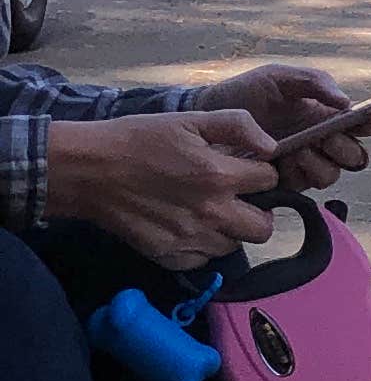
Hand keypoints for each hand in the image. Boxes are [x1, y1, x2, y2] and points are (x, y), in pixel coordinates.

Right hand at [49, 110, 281, 264]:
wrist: (89, 170)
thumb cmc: (139, 139)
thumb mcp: (189, 120)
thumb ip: (237, 125)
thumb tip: (271, 146)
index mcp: (220, 175)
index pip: (270, 181)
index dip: (262, 172)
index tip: (247, 170)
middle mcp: (212, 213)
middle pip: (264, 228)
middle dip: (258, 212)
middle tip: (239, 200)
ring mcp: (191, 239)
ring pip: (234, 245)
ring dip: (229, 230)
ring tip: (208, 211)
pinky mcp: (170, 256)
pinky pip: (203, 260)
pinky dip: (201, 247)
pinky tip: (187, 226)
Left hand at [196, 61, 370, 191]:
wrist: (208, 116)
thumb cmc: (246, 92)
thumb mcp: (279, 77)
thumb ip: (314, 81)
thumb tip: (345, 102)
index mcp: (327, 114)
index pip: (365, 124)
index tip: (363, 121)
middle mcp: (322, 141)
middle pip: (355, 156)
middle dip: (343, 148)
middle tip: (324, 137)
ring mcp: (305, 163)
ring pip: (332, 174)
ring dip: (319, 163)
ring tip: (296, 149)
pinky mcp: (286, 181)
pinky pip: (305, 186)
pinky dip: (297, 174)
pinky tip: (280, 162)